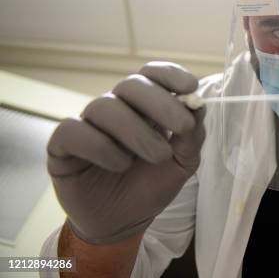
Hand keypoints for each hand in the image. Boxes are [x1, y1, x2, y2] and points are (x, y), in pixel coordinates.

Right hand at [47, 62, 205, 243]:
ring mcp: (88, 124)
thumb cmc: (150, 186)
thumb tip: (197, 106)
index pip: (152, 75)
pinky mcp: (62, 146)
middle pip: (131, 85)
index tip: (190, 86)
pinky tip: (120, 165)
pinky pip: (74, 130)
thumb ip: (191, 137)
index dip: (169, 74)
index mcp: (144, 107)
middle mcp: (115, 109)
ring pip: (105, 106)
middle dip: (160, 102)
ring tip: (157, 156)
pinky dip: (101, 146)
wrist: (121, 223)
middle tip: (182, 126)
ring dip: (136, 131)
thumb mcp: (182, 164)